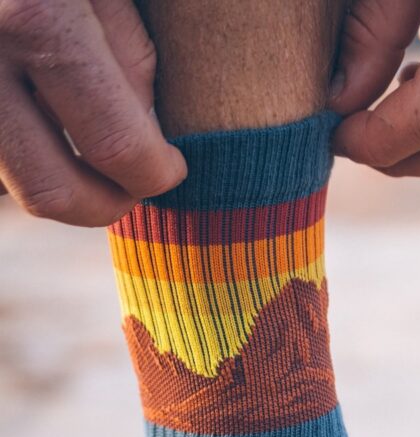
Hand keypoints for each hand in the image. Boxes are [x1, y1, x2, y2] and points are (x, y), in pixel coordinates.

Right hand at [0, 0, 185, 224]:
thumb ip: (124, 41)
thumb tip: (146, 128)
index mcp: (36, 18)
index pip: (116, 147)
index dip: (156, 173)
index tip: (172, 168)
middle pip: (50, 190)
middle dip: (105, 203)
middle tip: (136, 185)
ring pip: (11, 178)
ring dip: (60, 182)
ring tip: (96, 158)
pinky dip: (21, 146)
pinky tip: (48, 119)